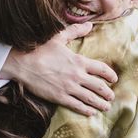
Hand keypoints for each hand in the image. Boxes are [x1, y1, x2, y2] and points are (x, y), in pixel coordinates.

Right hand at [0, 23, 117, 115]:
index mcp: (78, 61)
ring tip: (106, 107)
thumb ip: (75, 31)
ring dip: (100, 104)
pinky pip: (77, 106)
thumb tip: (89, 25)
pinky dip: (86, 110)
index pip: (101, 69)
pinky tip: (91, 113)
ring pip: (90, 98)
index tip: (114, 79)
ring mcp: (69, 87)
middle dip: (108, 93)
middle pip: (99, 86)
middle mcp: (77, 75)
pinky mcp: (60, 97)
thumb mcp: (58, 37)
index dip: (110, 75)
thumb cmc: (40, 50)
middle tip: (111, 97)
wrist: (23, 64)